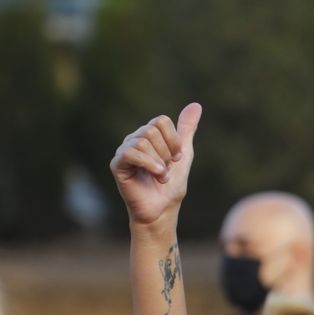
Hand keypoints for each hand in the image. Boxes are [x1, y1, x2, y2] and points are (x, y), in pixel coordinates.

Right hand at [110, 103, 201, 230]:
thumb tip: (196, 104)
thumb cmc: (172, 185)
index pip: (161, 121)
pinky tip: (156, 175)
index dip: (173, 140)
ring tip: (161, 176)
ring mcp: (124, 151)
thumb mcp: (184, 154)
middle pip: (152, 130)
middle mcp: (134, 139)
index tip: (176, 158)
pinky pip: (131, 152)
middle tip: (167, 168)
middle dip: (166, 152)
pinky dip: (149, 164)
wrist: (162, 209)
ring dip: (159, 162)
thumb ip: (187, 129)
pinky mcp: (117, 164)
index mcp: (149, 135)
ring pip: (143, 140)